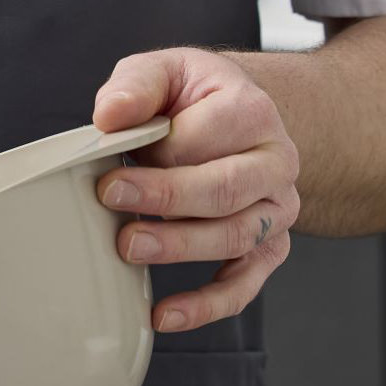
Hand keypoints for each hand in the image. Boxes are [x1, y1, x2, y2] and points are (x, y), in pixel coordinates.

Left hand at [92, 49, 299, 333]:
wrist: (239, 118)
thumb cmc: (196, 97)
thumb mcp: (165, 71)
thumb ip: (137, 85)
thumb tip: (110, 115)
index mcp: (252, 111)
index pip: (205, 137)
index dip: (158, 152)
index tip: (111, 169)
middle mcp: (275, 162)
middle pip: (224, 190)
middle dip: (165, 200)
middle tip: (113, 201)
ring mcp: (275, 209)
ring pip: (236, 237)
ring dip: (180, 248)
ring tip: (130, 247)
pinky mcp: (267, 247)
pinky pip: (245, 283)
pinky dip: (207, 305)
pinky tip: (164, 314)